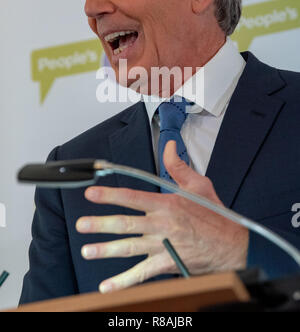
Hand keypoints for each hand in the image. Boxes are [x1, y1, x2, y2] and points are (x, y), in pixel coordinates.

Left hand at [76, 140, 248, 292]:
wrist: (232, 245)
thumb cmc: (215, 215)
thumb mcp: (198, 185)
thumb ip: (178, 166)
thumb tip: (169, 147)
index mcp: (168, 204)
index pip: (133, 198)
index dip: (110, 195)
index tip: (91, 194)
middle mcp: (162, 224)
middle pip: (126, 224)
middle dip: (101, 224)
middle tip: (82, 224)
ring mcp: (163, 246)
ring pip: (129, 247)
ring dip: (106, 249)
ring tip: (87, 250)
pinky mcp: (167, 263)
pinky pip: (142, 273)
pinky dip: (124, 281)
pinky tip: (107, 285)